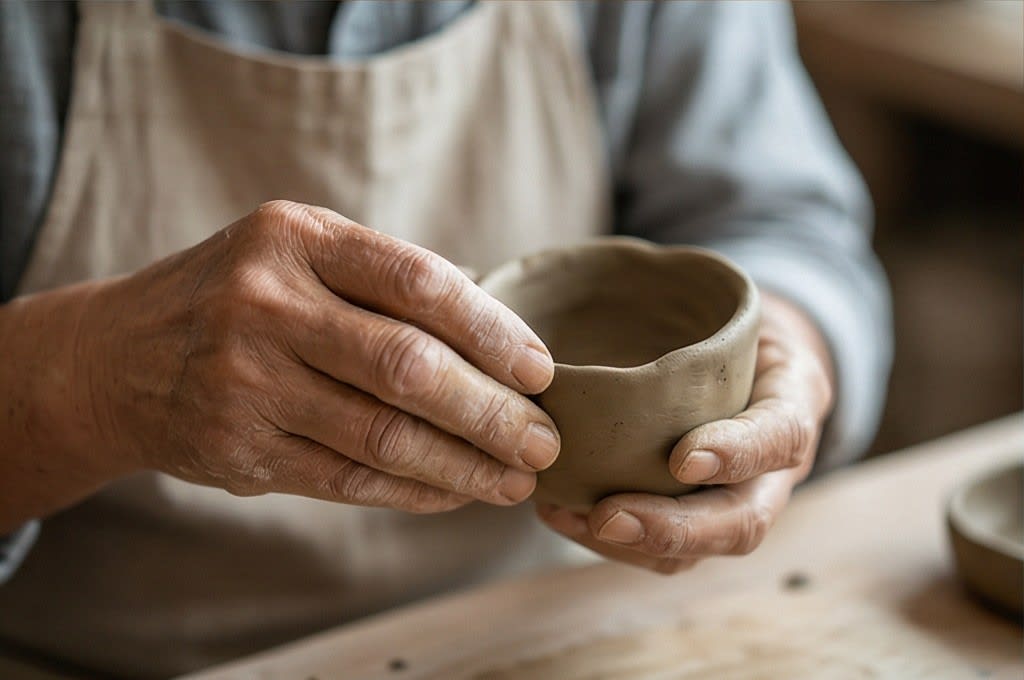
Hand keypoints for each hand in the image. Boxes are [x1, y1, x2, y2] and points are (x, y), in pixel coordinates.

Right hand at [48, 201, 560, 515]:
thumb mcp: (298, 253)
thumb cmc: (238, 295)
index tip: (541, 370)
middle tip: (545, 441)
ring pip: (382, 435)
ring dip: (464, 464)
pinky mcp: (236, 449)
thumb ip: (385, 281)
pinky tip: (457, 492)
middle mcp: (264, 305)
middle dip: (492, 411)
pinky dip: (414, 490)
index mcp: (295, 239)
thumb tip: (501, 332)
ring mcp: (244, 381)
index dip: (492, 329)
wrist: (116, 356)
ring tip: (516, 479)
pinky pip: (348, 478)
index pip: (418, 282)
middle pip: (407, 366)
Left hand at [537, 292, 833, 572]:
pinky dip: (609, 540)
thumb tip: (619, 282)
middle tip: (607, 514)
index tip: (683, 458)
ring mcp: (734, 501)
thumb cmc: (731, 325)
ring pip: (699, 551)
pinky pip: (661, 550)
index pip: (780, 436)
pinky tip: (560, 513)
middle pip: (741, 521)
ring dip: (630, 543)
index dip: (736, 452)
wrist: (750, 358)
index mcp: (792, 405)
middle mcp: (772, 470)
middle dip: (674, 527)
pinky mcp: (694, 518)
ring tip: (566, 515)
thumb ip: (699, 304)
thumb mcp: (735, 303)